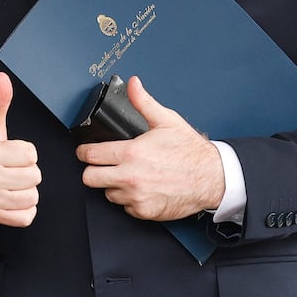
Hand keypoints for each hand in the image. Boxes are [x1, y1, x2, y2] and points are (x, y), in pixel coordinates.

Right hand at [0, 72, 40, 226]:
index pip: (30, 154)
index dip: (24, 152)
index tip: (11, 152)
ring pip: (32, 196)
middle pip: (34, 176)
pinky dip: (23, 209)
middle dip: (26, 171)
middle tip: (10, 168)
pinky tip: (12, 197)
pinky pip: (27, 217)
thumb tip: (2, 78)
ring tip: (11, 182)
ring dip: (26, 190)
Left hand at [76, 75, 224, 220]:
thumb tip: (133, 84)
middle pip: (90, 178)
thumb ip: (143, 102)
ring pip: (107, 193)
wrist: (212, 178)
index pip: (90, 155)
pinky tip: (141, 188)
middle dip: (93, 170)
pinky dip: (130, 200)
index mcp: (131, 153)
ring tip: (128, 176)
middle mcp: (130, 176)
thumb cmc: (190, 151)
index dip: (84, 152)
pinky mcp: (144, 211)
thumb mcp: (166, 120)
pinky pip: (125, 207)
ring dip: (113, 185)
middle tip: (102, 166)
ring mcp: (136, 196)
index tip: (85, 152)